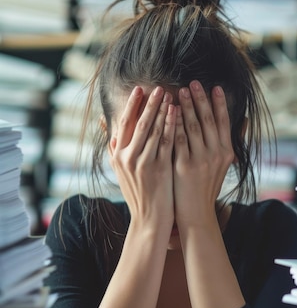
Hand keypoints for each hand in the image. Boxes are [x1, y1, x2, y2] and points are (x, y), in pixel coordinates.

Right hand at [109, 86, 175, 232]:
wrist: (149, 219)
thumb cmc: (138, 194)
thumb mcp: (121, 172)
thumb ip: (115, 151)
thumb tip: (108, 130)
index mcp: (118, 157)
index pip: (124, 124)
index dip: (132, 105)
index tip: (140, 90)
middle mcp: (127, 158)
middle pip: (139, 123)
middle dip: (149, 103)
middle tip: (158, 87)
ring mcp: (143, 163)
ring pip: (153, 130)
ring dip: (162, 111)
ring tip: (170, 95)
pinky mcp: (158, 169)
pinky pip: (166, 142)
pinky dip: (171, 126)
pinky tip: (177, 114)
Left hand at [173, 80, 233, 229]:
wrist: (197, 213)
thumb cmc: (206, 187)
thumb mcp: (223, 165)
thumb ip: (229, 142)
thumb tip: (244, 121)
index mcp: (227, 151)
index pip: (224, 121)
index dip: (219, 103)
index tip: (213, 86)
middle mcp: (217, 154)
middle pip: (209, 120)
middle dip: (200, 99)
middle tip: (192, 82)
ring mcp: (201, 160)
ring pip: (193, 127)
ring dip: (186, 107)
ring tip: (179, 91)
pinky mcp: (185, 166)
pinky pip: (179, 140)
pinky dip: (174, 124)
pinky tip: (168, 113)